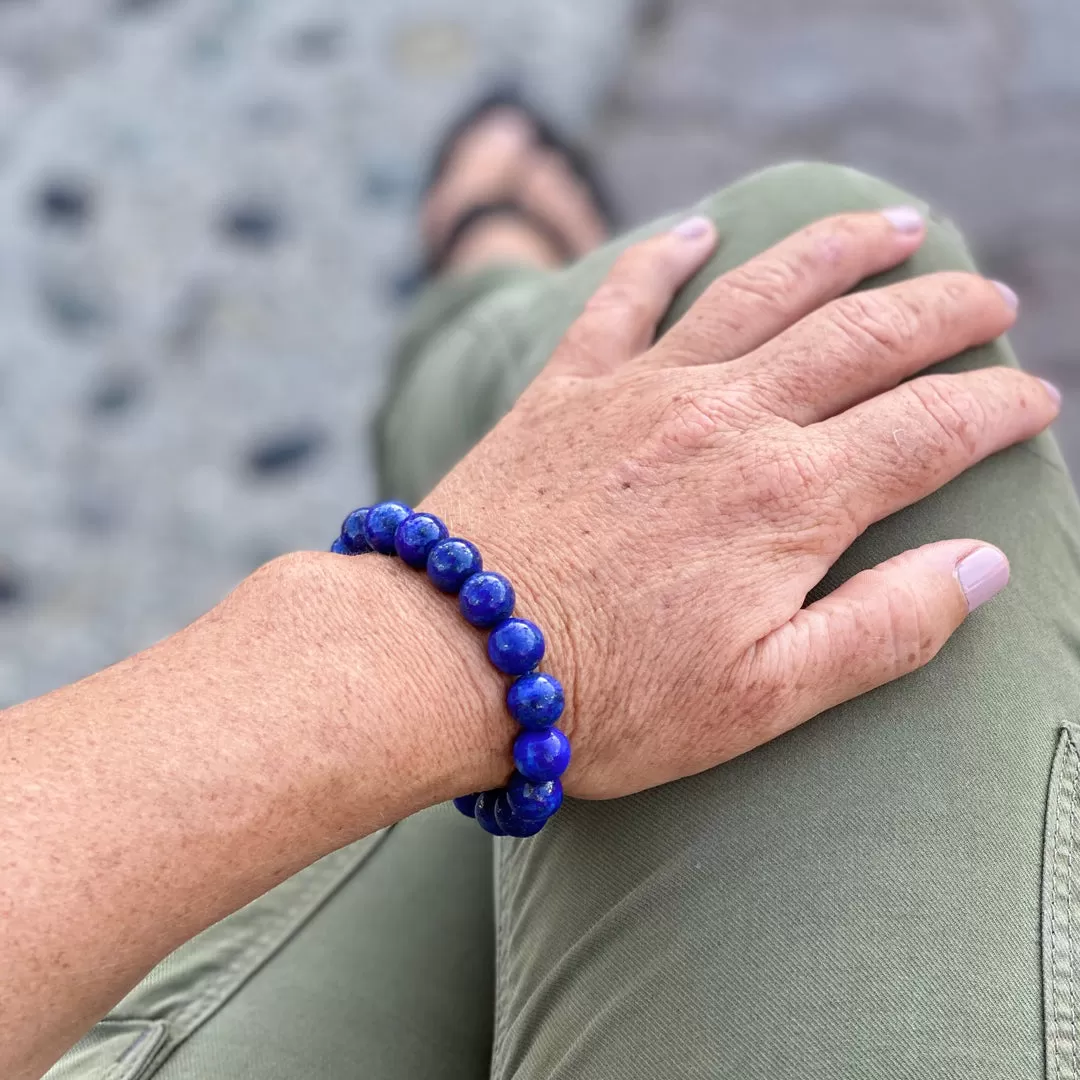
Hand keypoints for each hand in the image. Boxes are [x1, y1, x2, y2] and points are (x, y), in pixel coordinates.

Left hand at [422, 209, 1057, 798]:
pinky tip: (699, 230)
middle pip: (864, 336)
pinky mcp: (566, 389)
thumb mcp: (766, 700)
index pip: (929, 429)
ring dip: (838, 250)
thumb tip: (982, 564)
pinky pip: (625, 298)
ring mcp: (642, 392)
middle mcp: (726, 421)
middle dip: (943, 311)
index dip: (996, 408)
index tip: (1034, 400)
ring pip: (764, 290)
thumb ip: (885, 628)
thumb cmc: (605, 698)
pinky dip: (664, 256)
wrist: (450, 656)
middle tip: (992, 298)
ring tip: (895, 224)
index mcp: (787, 500)